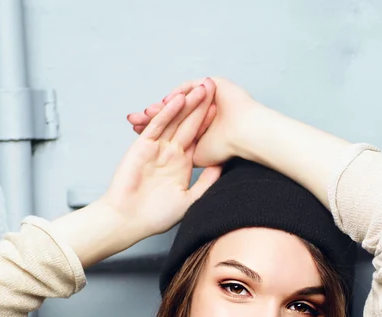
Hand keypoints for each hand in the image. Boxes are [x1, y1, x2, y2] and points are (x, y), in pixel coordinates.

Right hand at [102, 79, 221, 239]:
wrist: (130, 220)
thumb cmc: (157, 216)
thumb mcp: (190, 199)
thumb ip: (206, 181)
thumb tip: (224, 166)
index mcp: (182, 163)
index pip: (199, 138)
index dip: (211, 124)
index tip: (226, 111)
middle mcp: (170, 152)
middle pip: (188, 125)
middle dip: (201, 107)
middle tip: (214, 88)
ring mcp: (156, 147)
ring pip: (174, 121)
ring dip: (187, 104)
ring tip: (201, 88)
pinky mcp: (142, 146)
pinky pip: (157, 126)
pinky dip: (167, 113)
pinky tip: (178, 99)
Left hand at [126, 77, 259, 166]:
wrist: (248, 134)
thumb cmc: (226, 149)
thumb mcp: (197, 158)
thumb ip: (180, 156)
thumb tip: (165, 166)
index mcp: (196, 127)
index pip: (169, 127)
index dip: (152, 130)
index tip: (137, 135)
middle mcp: (199, 111)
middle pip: (169, 112)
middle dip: (151, 116)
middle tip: (133, 119)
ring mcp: (206, 96)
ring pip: (177, 100)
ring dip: (162, 106)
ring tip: (147, 112)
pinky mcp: (212, 84)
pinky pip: (189, 87)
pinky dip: (178, 94)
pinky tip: (166, 102)